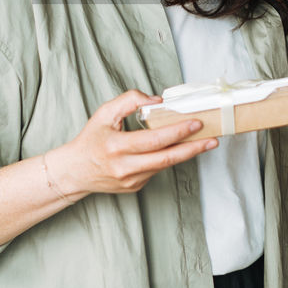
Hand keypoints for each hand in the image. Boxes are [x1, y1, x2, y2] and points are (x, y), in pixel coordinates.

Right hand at [49, 90, 217, 196]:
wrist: (75, 171)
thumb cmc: (90, 139)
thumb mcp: (104, 113)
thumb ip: (129, 101)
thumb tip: (157, 100)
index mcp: (117, 147)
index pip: (154, 140)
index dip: (177, 132)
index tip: (195, 123)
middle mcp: (125, 167)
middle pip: (166, 159)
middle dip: (193, 148)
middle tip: (212, 138)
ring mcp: (131, 180)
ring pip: (165, 166)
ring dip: (186, 154)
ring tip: (205, 142)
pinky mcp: (135, 187)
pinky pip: (156, 170)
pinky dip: (168, 159)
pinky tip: (177, 149)